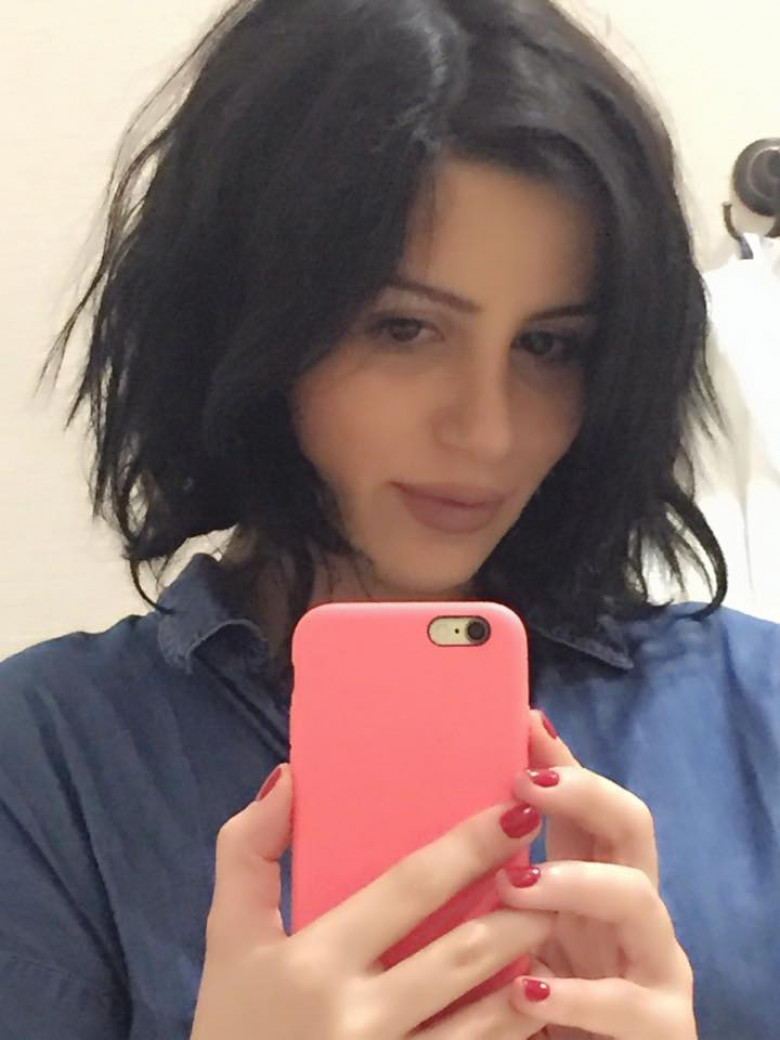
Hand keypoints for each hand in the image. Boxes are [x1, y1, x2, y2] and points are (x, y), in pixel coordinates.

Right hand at [191, 763, 556, 1038]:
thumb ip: (247, 853)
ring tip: (554, 928)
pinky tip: (534, 1002)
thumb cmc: (233, 1028)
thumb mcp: (227, 940)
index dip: (469, 847)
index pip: (409, 888)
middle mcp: (363, 1017)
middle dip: (518, 909)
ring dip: (528, 969)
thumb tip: (288, 776)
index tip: (516, 814)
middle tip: (551, 873)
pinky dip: (513, 1033)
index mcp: (318, 961)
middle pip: (463, 951)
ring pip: (488, 1018)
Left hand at [494, 710, 696, 1039]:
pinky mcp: (661, 1025)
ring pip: (638, 897)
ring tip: (515, 885)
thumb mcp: (510, 930)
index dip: (561, 756)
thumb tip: (424, 824)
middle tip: (525, 783)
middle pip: (631, 824)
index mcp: (591, 878)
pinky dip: (578, 995)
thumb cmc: (534, 998)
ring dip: (577, 883)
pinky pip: (630, 1003)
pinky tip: (527, 990)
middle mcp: (630, 908)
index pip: (584, 800)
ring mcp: (653, 962)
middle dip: (584, 792)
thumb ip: (492, 881)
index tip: (524, 718)